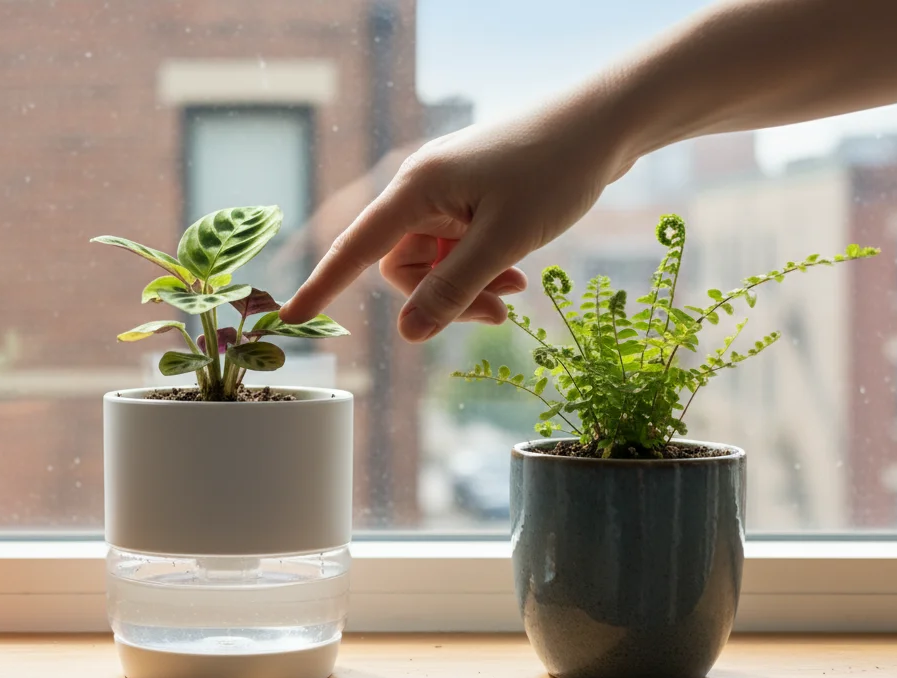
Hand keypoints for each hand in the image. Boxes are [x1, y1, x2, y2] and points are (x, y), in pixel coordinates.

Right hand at [281, 103, 634, 341]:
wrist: (606, 123)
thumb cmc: (555, 170)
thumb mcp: (504, 240)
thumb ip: (453, 290)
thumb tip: (408, 335)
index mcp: (416, 189)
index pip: (356, 248)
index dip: (323, 285)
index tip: (290, 316)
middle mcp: (422, 188)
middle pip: (403, 265)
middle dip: (442, 298)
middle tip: (496, 313)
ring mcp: (448, 192)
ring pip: (434, 262)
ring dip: (468, 286)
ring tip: (514, 291)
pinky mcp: (472, 196)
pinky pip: (458, 247)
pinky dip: (481, 267)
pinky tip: (517, 273)